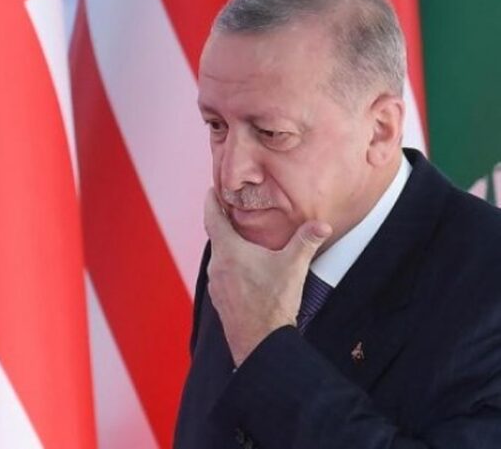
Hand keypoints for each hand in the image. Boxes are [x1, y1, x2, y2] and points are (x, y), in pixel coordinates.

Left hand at [205, 188, 330, 365]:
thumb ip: (306, 241)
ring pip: (220, 258)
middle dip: (224, 224)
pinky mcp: (221, 300)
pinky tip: (247, 272)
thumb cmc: (273, 302)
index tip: (210, 190)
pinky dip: (231, 267)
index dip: (212, 202)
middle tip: (232, 212)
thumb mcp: (293, 267)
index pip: (213, 218)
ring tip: (243, 242)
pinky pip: (223, 276)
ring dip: (229, 248)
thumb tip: (322, 225)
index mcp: (229, 251)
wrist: (260, 342)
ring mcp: (217, 284)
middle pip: (216, 237)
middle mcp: (217, 266)